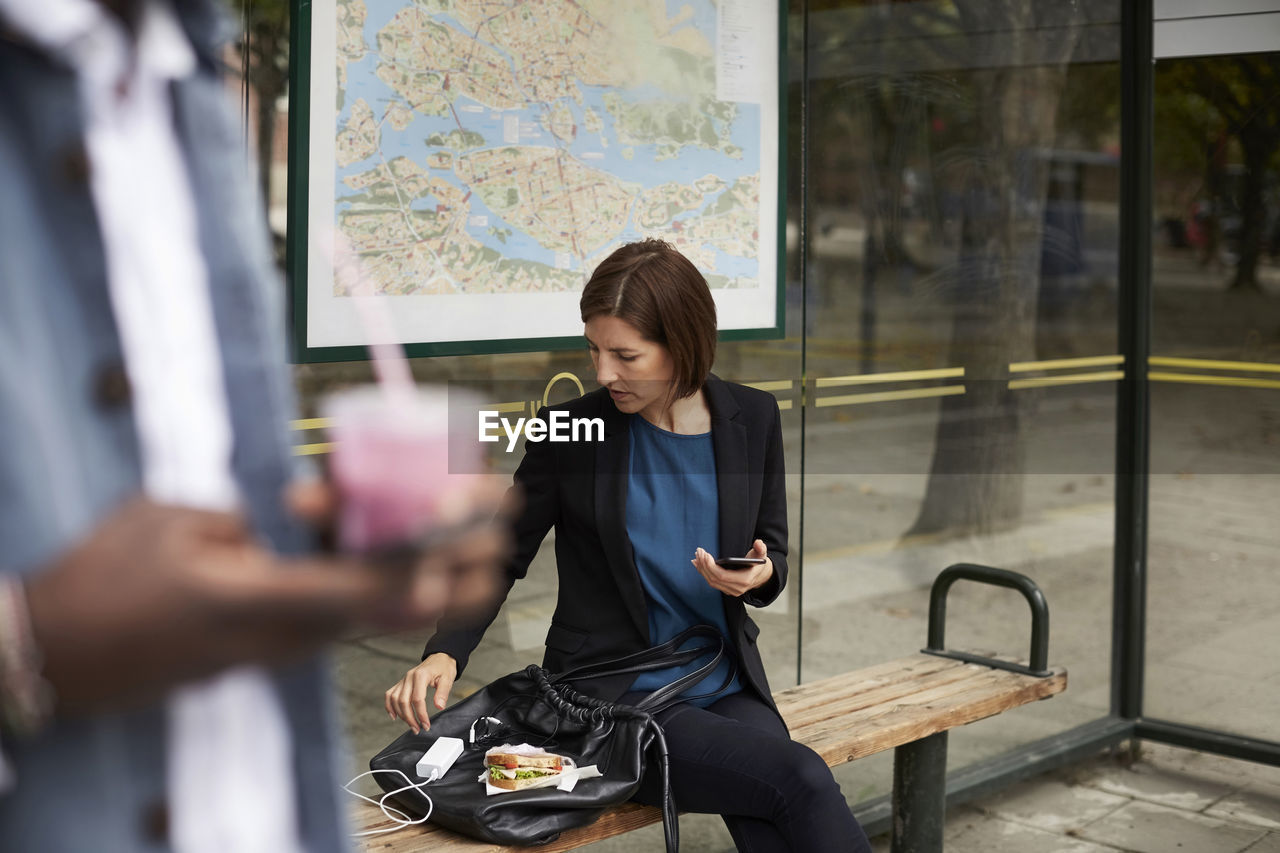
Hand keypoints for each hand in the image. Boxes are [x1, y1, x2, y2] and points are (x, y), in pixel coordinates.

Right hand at [24, 482, 507, 716]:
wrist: (56, 655)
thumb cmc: (104, 578)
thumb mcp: (177, 522)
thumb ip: (257, 518)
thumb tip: (313, 513)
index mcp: (257, 600)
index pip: (364, 585)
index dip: (429, 559)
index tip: (480, 536)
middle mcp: (281, 635)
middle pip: (384, 602)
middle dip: (450, 569)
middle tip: (504, 536)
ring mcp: (276, 647)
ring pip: (368, 612)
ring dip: (425, 580)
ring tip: (482, 556)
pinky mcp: (268, 647)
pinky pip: (337, 615)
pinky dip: (380, 587)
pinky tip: (413, 565)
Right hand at [385, 653, 456, 733]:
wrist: (440, 658)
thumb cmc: (444, 668)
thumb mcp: (448, 679)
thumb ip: (443, 693)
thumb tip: (439, 706)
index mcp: (421, 675)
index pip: (417, 699)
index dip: (421, 714)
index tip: (426, 724)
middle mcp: (409, 677)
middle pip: (403, 701)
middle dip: (409, 718)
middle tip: (418, 729)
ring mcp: (403, 679)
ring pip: (395, 699)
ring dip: (401, 715)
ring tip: (410, 725)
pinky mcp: (401, 683)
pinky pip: (390, 694)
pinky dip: (389, 706)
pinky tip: (394, 716)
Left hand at [691, 540, 773, 596]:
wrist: (760, 575)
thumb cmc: (758, 563)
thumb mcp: (761, 554)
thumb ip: (761, 548)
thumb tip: (758, 543)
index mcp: (745, 580)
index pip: (723, 576)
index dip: (711, 566)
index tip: (705, 554)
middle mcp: (737, 588)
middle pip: (714, 579)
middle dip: (704, 565)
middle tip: (699, 552)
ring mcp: (730, 590)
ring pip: (711, 581)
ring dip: (702, 568)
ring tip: (697, 556)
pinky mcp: (725, 589)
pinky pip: (712, 582)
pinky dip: (703, 572)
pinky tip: (697, 564)